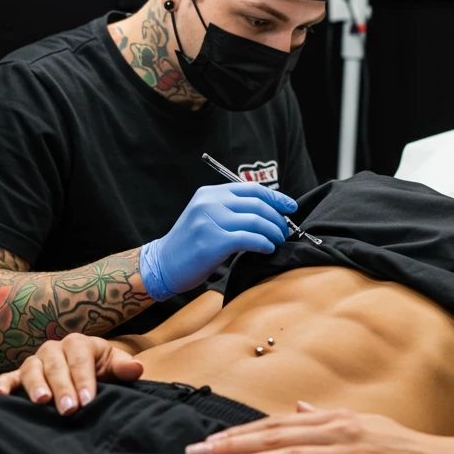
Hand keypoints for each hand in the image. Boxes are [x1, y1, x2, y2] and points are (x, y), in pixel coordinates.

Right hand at [0, 332, 142, 413]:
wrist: (89, 373)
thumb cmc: (103, 371)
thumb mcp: (116, 367)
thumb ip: (124, 368)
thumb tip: (137, 368)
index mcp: (79, 344)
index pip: (80, 359)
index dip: (84, 379)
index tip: (88, 401)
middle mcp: (54, 349)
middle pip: (55, 365)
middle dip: (62, 387)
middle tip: (69, 409)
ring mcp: (35, 361)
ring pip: (31, 369)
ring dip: (35, 385)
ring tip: (41, 402)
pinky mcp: (19, 376)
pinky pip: (8, 378)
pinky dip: (2, 386)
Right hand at [140, 182, 296, 301]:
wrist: (162, 265)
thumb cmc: (190, 245)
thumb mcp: (207, 217)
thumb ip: (231, 210)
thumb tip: (269, 212)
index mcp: (209, 193)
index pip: (251, 188)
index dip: (276, 197)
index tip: (290, 207)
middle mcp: (209, 202)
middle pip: (257, 204)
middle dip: (277, 219)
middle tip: (285, 232)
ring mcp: (209, 221)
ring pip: (256, 221)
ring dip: (274, 233)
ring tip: (278, 242)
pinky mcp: (212, 241)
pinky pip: (248, 239)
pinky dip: (264, 243)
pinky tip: (268, 249)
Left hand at [184, 402, 453, 453]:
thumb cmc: (406, 449)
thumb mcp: (366, 424)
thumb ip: (329, 418)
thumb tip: (299, 406)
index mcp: (338, 420)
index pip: (278, 425)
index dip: (242, 431)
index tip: (209, 439)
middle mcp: (341, 433)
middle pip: (277, 439)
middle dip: (234, 445)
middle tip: (197, 453)